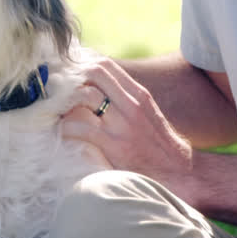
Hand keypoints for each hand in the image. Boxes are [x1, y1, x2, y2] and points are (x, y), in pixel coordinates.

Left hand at [59, 57, 195, 193]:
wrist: (180, 173)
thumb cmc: (160, 146)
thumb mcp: (149, 114)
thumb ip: (127, 100)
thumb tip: (100, 91)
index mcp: (140, 94)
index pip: (107, 65)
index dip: (83, 64)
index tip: (69, 71)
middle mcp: (131, 104)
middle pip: (94, 73)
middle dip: (72, 77)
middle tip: (58, 87)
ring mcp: (122, 124)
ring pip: (84, 96)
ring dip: (65, 102)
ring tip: (56, 110)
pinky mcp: (113, 144)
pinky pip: (79, 128)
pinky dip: (66, 128)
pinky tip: (63, 133)